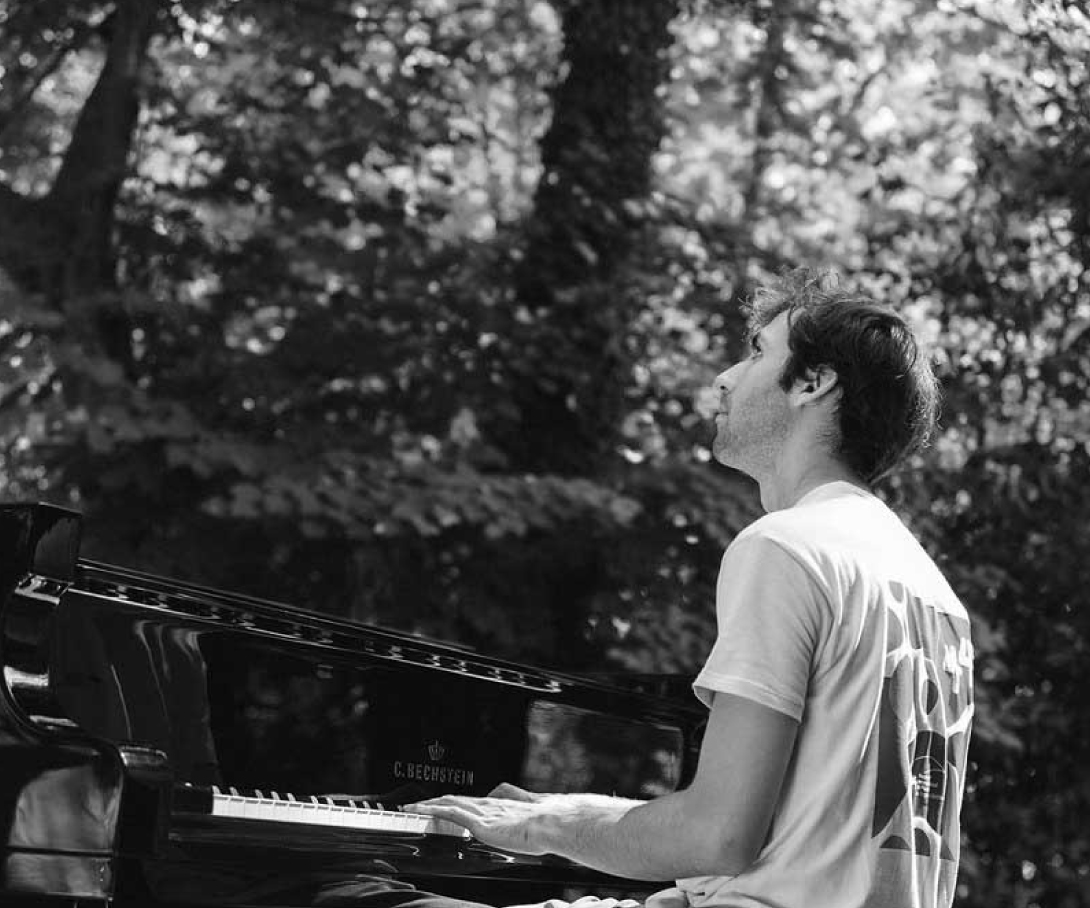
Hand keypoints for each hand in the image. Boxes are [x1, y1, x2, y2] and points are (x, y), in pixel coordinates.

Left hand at [404, 789, 550, 853]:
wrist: (551, 823)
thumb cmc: (547, 823)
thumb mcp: (532, 810)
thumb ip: (520, 802)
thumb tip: (515, 799)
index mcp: (500, 804)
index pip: (469, 800)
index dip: (452, 800)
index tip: (440, 802)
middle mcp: (488, 804)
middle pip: (455, 798)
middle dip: (435, 801)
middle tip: (417, 803)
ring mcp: (483, 812)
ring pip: (448, 802)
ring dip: (428, 804)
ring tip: (411, 807)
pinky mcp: (480, 823)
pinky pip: (451, 812)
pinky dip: (434, 809)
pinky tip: (423, 811)